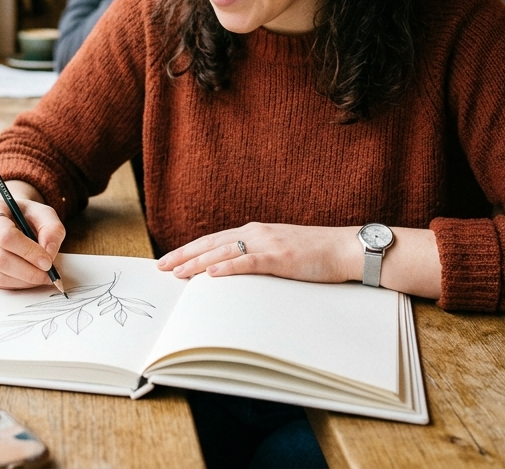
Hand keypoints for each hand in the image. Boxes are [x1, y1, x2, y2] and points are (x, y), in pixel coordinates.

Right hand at [0, 182, 65, 289]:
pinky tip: (28, 279)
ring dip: (22, 280)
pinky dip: (15, 284)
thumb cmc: (26, 216)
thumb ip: (52, 230)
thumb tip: (49, 253)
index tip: (47, 262)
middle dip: (27, 270)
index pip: (6, 235)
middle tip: (48, 275)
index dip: (28, 251)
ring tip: (41, 277)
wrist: (10, 218)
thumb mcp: (44, 214)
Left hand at [157, 222, 362, 283]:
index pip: (214, 239)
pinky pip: (249, 262)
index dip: (189, 249)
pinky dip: (228, 266)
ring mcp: (268, 243)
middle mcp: (257, 233)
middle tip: (160, 267)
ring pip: (224, 251)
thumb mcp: (280, 251)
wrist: (344, 248)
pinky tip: (212, 273)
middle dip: (184, 255)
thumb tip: (235, 271)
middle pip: (212, 243)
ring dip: (198, 262)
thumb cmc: (315, 254)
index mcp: (255, 232)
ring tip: (177, 273)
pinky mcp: (280, 257)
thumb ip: (258, 257)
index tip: (169, 260)